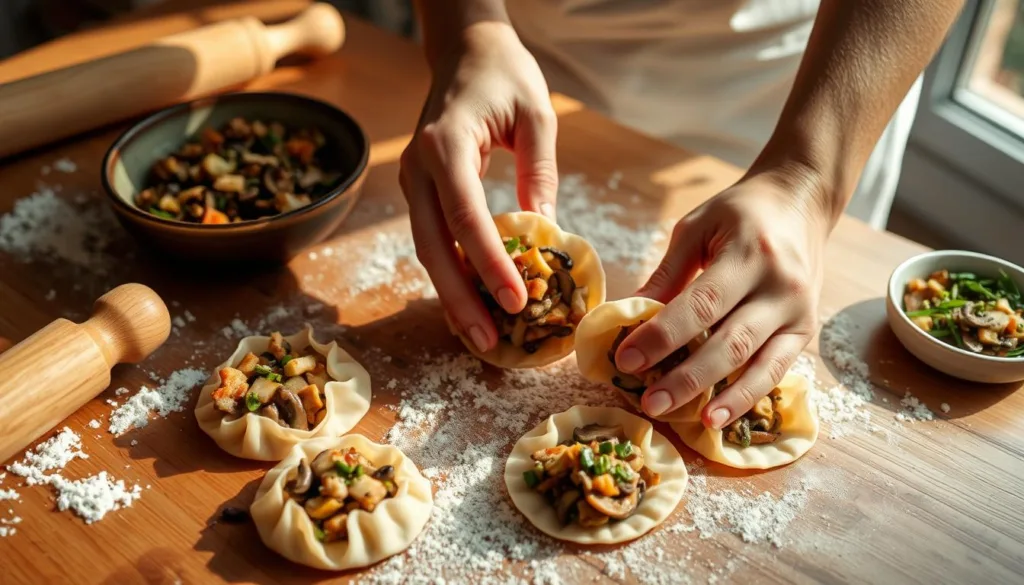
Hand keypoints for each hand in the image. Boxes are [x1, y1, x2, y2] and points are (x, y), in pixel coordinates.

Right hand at [399, 21, 557, 353]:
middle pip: (431, 245)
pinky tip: (470, 303)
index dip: (488, 263)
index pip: (464, 215)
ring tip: (479, 335)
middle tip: (486, 341)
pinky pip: (431, 239)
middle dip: (458, 297)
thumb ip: (542, 173)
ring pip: (425, 249)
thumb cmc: (505, 75)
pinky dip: (450, 273)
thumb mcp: (536, 116)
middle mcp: (418, 165)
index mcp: (445, 144)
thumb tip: (548, 235)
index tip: (515, 300)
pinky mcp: (419, 189)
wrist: (464, 49)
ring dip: (450, 294)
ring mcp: (412, 179)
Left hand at [613, 169, 829, 428]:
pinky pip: (775, 372)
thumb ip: (667, 275)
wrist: (801, 202)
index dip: (663, 336)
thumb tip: (628, 317)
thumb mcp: (697, 228)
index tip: (626, 359)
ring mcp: (798, 312)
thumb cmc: (740, 214)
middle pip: (729, 341)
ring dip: (719, 397)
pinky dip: (746, 398)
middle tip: (647, 402)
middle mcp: (780, 286)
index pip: (701, 304)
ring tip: (687, 420)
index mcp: (749, 253)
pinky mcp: (805, 332)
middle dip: (686, 377)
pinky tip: (718, 418)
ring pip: (756, 363)